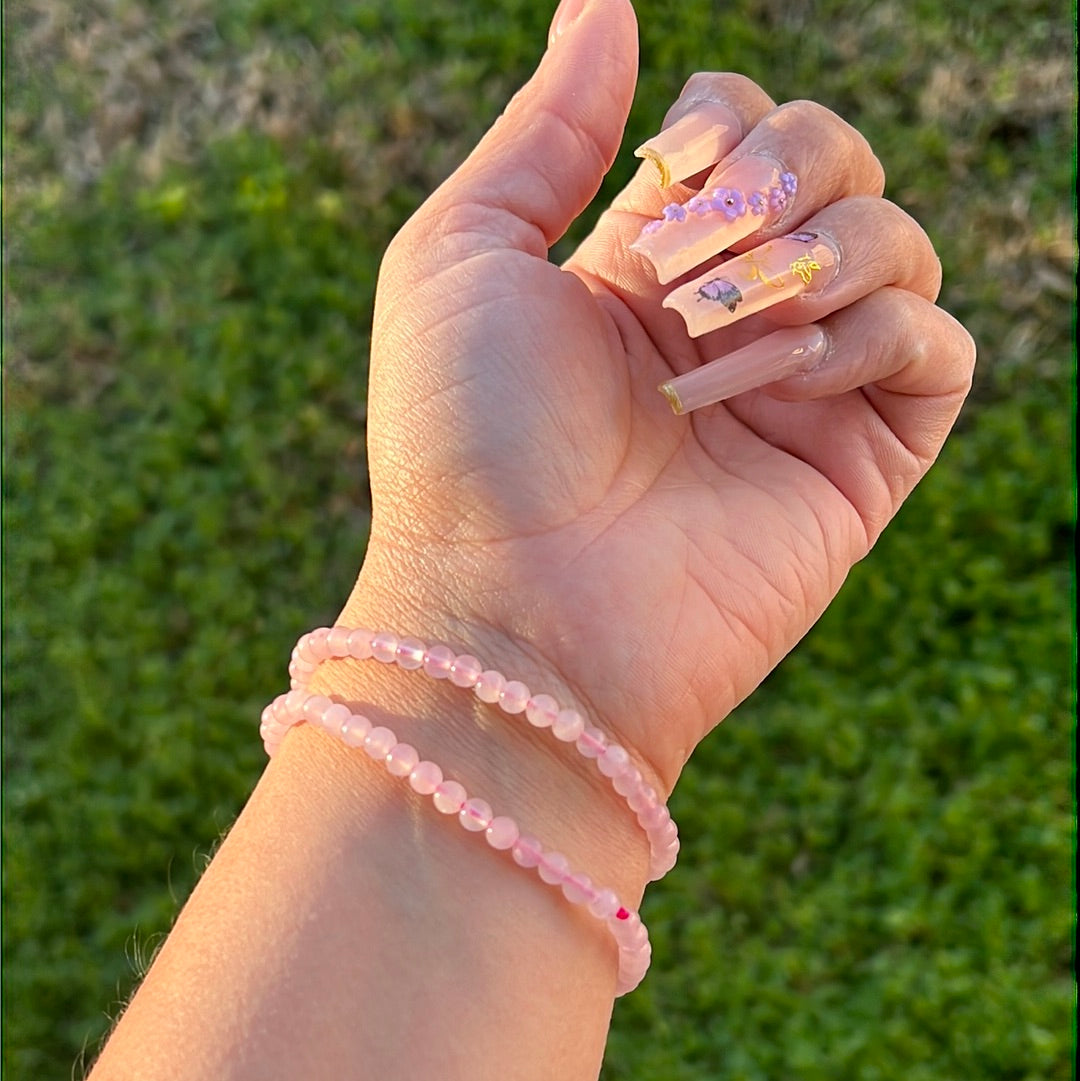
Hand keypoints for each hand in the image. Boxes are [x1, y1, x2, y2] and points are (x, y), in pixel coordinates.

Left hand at [342, 0, 974, 796]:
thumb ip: (548, 132)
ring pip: (897, 242)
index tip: (673, 166)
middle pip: (835, 163)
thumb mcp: (462, 254)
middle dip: (783, 175)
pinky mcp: (857, 465)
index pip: (743, 128)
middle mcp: (727, 317)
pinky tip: (789, 378)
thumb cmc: (465, 440)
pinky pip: (936, 348)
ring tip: (723, 336)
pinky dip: (877, 334)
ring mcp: (797, 390)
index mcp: (640, 264)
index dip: (729, 118)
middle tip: (693, 263)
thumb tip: (605, 2)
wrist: (513, 610)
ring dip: (817, 257)